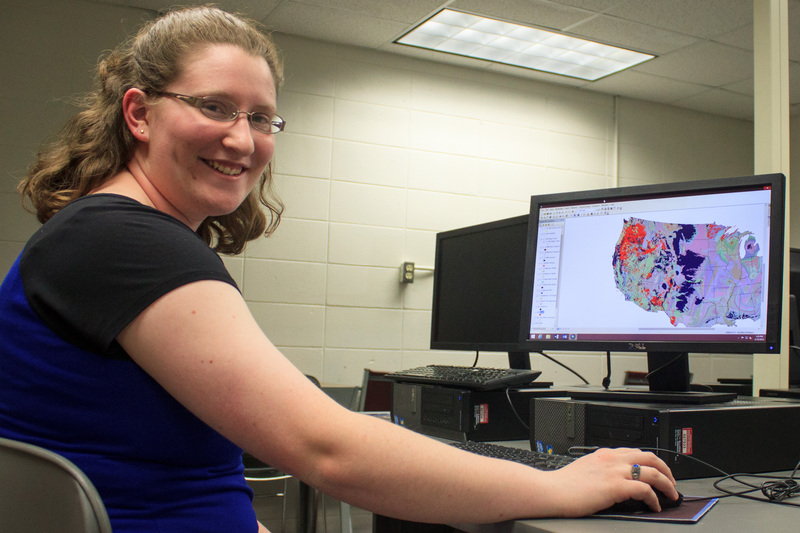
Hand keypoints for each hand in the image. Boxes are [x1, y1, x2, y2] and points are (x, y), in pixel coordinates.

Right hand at [548, 447, 678, 516]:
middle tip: (671, 482)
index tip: (657, 471)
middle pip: (650, 457)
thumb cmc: (562, 485)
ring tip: (671, 495)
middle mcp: (612, 459)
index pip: (635, 452)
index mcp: (604, 454)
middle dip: (666, 469)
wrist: (552, 491)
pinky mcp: (616, 486)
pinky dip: (655, 499)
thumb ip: (600, 470)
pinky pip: (645, 490)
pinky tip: (655, 506)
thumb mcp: (584, 470)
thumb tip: (611, 481)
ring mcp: (615, 471)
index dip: (651, 461)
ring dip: (667, 484)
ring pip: (653, 471)